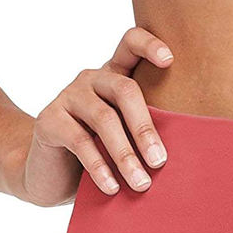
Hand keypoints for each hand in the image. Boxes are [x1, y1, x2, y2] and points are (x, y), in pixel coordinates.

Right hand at [19, 27, 172, 205]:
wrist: (50, 176)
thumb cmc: (98, 157)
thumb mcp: (124, 141)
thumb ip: (143, 135)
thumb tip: (183, 158)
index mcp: (114, 77)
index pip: (129, 44)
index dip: (149, 45)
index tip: (170, 61)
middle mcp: (91, 80)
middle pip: (125, 91)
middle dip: (145, 128)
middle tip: (160, 162)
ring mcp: (68, 96)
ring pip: (104, 119)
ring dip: (125, 155)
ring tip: (141, 184)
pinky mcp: (49, 120)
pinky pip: (79, 142)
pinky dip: (99, 167)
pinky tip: (111, 188)